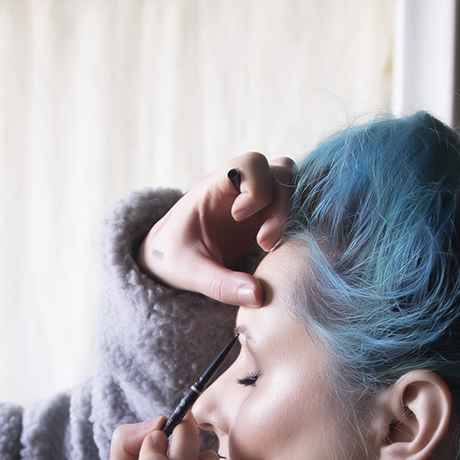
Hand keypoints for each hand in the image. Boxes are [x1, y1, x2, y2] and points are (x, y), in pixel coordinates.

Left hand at [138, 153, 294, 306]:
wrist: (166, 260)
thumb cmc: (171, 258)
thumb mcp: (190, 273)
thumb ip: (222, 284)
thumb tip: (259, 296)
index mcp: (214, 188)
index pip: (249, 164)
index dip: (255, 188)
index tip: (238, 218)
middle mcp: (239, 190)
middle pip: (280, 170)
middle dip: (280, 204)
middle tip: (263, 242)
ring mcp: (255, 202)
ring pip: (290, 188)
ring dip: (288, 215)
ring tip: (267, 247)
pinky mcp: (264, 219)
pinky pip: (292, 209)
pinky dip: (292, 225)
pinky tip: (275, 250)